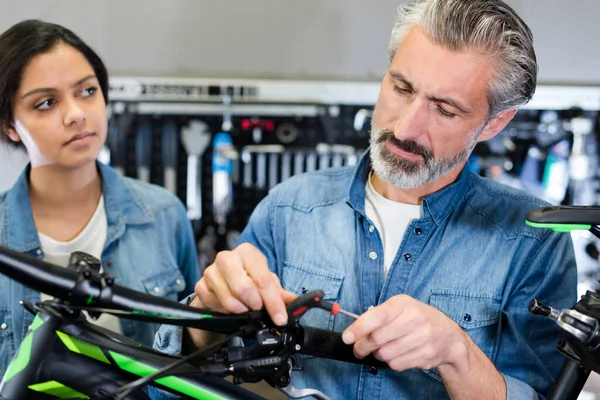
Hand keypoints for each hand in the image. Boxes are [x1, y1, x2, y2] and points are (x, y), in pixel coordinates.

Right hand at [192, 242, 295, 325]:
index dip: (273, 302)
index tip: (280, 317)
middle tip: (258, 309)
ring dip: (240, 310)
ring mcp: (211, 271)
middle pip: (243, 288)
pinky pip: (214, 305)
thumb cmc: (249, 279)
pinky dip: (225, 312)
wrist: (223, 284)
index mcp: (247, 252)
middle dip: (254, 304)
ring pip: (228, 300)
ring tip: (245, 308)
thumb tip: (296, 302)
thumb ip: (281, 293)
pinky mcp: (200, 285)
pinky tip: (230, 308)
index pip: (262, 279)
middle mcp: (227, 257)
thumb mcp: (267, 282)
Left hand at [341, 294, 467, 371]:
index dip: (359, 328)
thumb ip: (378, 315)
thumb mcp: (400, 307)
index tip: (347, 337)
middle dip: (362, 346)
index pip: (377, 316)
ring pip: (385, 354)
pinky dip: (391, 362)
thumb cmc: (418, 318)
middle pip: (378, 339)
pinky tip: (397, 354)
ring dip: (377, 355)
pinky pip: (397, 364)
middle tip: (358, 348)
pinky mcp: (426, 356)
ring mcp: (422, 338)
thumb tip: (355, 330)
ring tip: (382, 349)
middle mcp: (415, 319)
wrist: (448, 336)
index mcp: (404, 304)